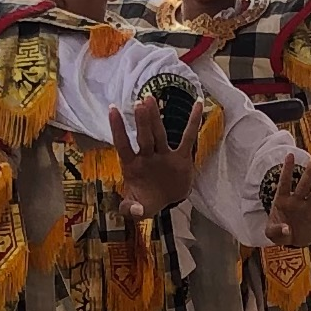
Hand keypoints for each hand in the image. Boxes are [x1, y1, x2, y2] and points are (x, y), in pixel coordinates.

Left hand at [111, 95, 198, 213]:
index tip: (112, 109)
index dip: (117, 129)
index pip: (123, 145)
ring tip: (150, 98)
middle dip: (142, 122)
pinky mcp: (181, 157)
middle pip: (144, 137)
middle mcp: (146, 156)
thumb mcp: (138, 210)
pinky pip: (188, 138)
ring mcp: (163, 154)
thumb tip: (134, 212)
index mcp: (132, 166)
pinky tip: (197, 104)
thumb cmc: (147, 201)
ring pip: (159, 134)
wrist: (167, 200)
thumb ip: (131, 210)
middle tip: (139, 103)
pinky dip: (193, 122)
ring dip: (155, 117)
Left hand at [265, 155, 310, 246]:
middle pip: (304, 185)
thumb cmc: (279, 234)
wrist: (291, 242)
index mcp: (282, 200)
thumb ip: (276, 230)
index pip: (285, 182)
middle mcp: (296, 200)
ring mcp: (308, 207)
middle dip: (309, 174)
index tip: (290, 155)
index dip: (287, 170)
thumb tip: (287, 229)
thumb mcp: (271, 234)